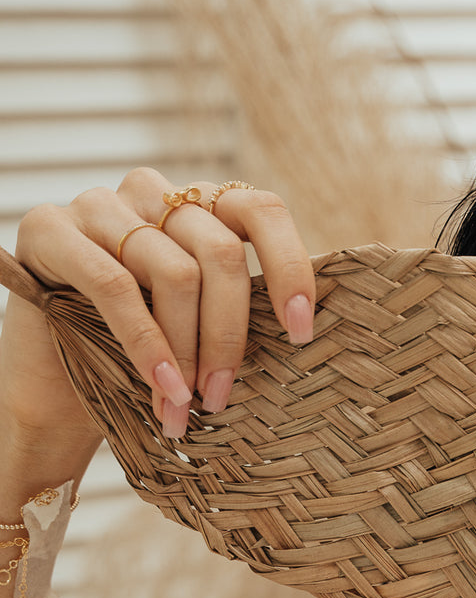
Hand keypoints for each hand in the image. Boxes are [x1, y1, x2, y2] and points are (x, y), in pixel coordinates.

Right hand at [3, 168, 315, 443]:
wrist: (53, 378)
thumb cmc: (142, 350)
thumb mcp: (200, 323)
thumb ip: (238, 308)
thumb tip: (304, 334)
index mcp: (200, 204)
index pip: (263, 211)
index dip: (290, 268)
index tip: (301, 333)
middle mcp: (153, 193)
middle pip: (220, 254)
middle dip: (228, 335)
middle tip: (222, 395)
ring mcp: (99, 205)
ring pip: (176, 273)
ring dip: (188, 351)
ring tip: (186, 405)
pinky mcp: (49, 228)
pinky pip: (115, 287)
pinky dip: (147, 343)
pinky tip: (162, 386)